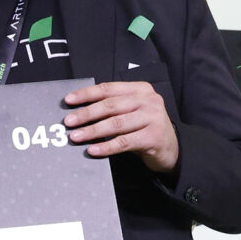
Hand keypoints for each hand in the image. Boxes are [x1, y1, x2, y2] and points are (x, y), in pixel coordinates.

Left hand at [62, 80, 178, 171]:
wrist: (171, 148)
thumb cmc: (145, 128)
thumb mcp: (132, 111)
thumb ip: (113, 107)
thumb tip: (79, 111)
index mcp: (140, 89)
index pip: (109, 89)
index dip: (87, 94)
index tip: (69, 101)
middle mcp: (148, 100)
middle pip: (111, 105)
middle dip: (86, 114)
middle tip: (68, 122)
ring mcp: (153, 118)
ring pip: (116, 124)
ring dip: (93, 131)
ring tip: (76, 137)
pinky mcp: (153, 137)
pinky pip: (124, 142)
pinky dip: (106, 147)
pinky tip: (93, 150)